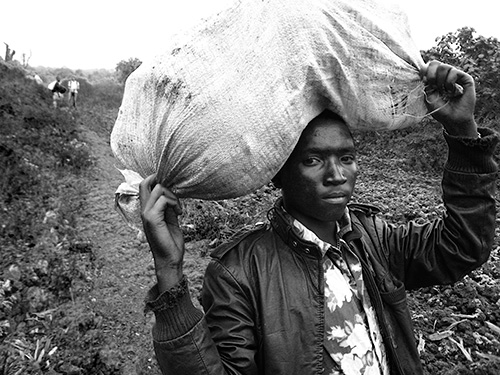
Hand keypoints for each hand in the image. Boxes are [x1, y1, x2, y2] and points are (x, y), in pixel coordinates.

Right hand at [139, 174, 184, 291]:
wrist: (170, 259)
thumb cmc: (171, 241)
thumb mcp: (171, 219)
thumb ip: (169, 206)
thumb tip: (172, 192)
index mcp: (147, 209)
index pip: (144, 185)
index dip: (155, 178)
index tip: (172, 185)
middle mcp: (143, 210)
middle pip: (147, 182)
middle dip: (166, 185)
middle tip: (176, 199)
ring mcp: (146, 213)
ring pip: (159, 189)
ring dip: (173, 196)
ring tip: (179, 209)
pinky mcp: (151, 218)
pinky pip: (164, 199)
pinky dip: (175, 203)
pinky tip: (179, 214)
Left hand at [422, 61, 477, 136]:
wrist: (453, 120)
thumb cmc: (441, 111)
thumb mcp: (428, 97)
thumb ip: (426, 84)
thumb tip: (424, 71)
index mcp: (436, 79)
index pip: (430, 66)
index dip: (425, 70)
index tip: (424, 80)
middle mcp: (446, 76)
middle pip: (436, 63)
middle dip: (431, 74)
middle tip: (433, 85)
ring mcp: (456, 77)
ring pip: (444, 66)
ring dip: (440, 80)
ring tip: (443, 90)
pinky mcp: (466, 79)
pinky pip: (454, 71)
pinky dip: (449, 81)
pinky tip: (450, 90)